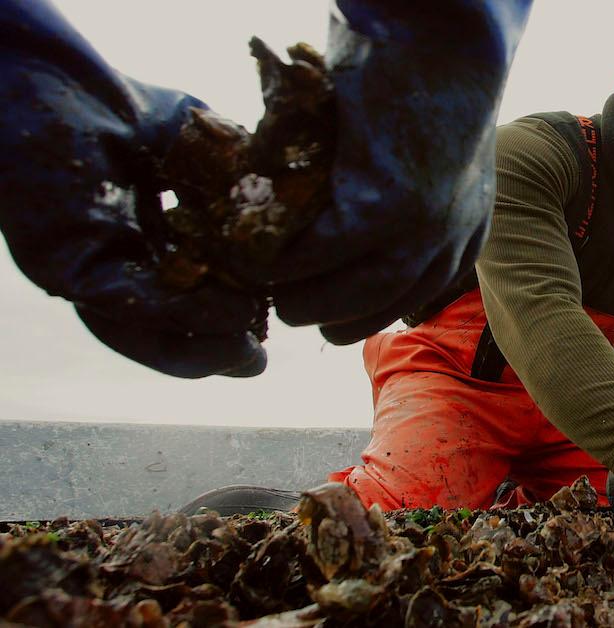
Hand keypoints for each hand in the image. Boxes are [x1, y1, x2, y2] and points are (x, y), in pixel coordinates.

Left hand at [0, 0, 265, 376]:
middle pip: (169, 328)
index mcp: (144, 242)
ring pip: (148, 332)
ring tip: (251, 352)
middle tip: (260, 360)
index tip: (273, 324)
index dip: (232, 316)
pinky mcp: (66, 269)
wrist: (51, 79)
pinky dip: (188, 316)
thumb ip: (240, 184)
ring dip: (204, 350)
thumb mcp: (202, 151)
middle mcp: (115, 264)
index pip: (192, 294)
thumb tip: (296, 220)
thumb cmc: (120, 105)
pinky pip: (134, 305)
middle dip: (218, 350)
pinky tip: (233, 317)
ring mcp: (88, 271)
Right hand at [254, 0, 531, 343]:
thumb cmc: (430, 73)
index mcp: (467, 222)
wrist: (447, 32)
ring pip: (353, 291)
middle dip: (335, 316)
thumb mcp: (430, 149)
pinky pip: (319, 252)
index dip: (371, 309)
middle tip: (290, 312)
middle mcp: (452, 234)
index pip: (419, 290)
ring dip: (304, 298)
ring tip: (268, 292)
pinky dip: (284, 259)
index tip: (335, 320)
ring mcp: (422, 226)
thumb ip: (403, 186)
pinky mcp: (384, 207)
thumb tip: (348, 206)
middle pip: (386, 302)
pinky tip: (259, 256)